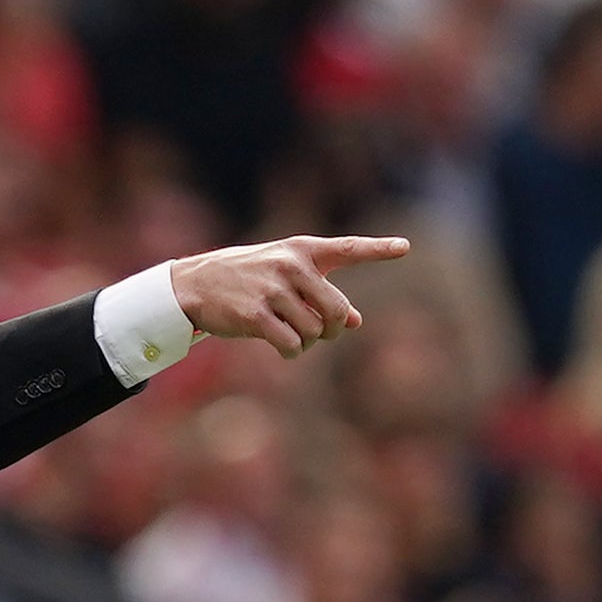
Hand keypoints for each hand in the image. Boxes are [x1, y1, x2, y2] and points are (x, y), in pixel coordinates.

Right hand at [167, 235, 411, 358]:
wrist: (195, 284)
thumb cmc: (249, 280)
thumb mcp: (287, 279)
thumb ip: (322, 295)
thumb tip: (356, 321)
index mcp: (303, 251)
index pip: (347, 249)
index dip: (378, 249)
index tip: (406, 247)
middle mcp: (291, 265)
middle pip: (336, 311)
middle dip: (332, 330)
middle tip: (320, 333)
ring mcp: (272, 288)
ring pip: (314, 332)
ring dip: (307, 344)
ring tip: (289, 334)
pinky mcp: (256, 314)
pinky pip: (292, 346)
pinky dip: (292, 354)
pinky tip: (281, 348)